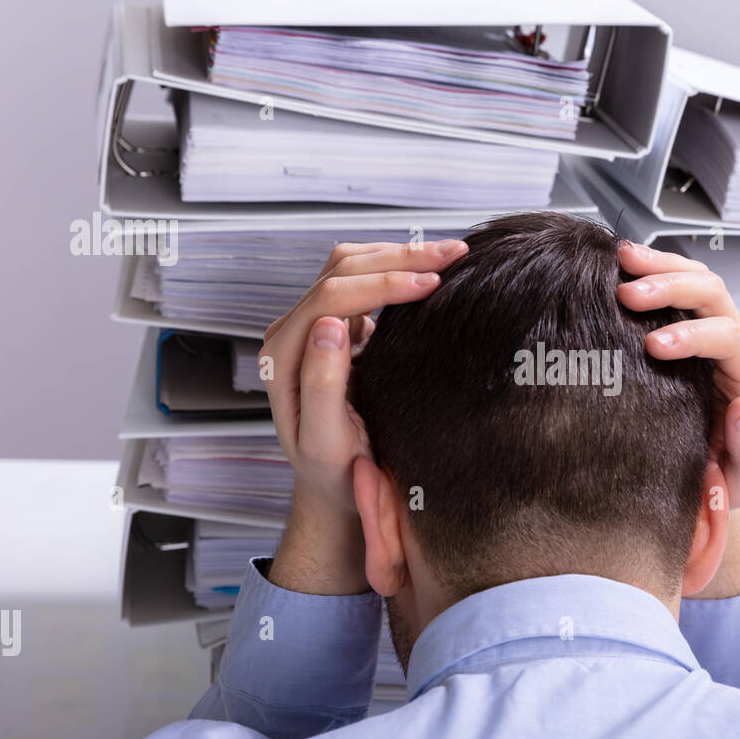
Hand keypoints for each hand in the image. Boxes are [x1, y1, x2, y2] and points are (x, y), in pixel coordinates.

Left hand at [258, 238, 467, 512]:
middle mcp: (293, 332)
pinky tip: (430, 268)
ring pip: (352, 265)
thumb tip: (331, 325)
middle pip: (342, 270)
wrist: (338, 485)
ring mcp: (314, 325)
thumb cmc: (335, 472)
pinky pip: (362, 279)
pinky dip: (396, 266)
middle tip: (455, 254)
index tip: (432, 283)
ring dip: (399, 253)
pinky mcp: (338, 325)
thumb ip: (321, 385)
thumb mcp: (326, 442)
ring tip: (450, 253)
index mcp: (284, 356)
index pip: (332, 297)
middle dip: (400, 256)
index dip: (384, 283)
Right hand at [615, 240, 739, 508]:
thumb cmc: (719, 482)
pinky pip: (677, 285)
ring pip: (697, 279)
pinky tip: (620, 263)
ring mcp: (712, 332)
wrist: (703, 480)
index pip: (730, 339)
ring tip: (620, 260)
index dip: (693, 336)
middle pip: (715, 295)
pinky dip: (652, 269)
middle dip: (672, 287)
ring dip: (660, 265)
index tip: (653, 347)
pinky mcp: (688, 328)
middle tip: (627, 294)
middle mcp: (736, 349)